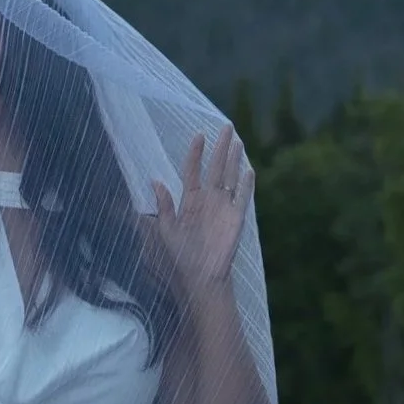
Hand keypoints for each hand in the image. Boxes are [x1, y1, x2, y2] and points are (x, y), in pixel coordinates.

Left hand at [148, 124, 252, 287]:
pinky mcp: (236, 218)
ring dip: (234, 159)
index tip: (199, 135)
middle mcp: (208, 200)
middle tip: (226, 127)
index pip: (193, 170)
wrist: (201, 277)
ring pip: (230, 177)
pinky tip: (249, 169)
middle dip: (220, 147)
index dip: (196, 153)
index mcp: (189, 200)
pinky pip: (242, 197)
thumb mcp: (166, 230)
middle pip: (215, 167)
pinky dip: (246, 184)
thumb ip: (163, 206)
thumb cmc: (180, 256)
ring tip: (238, 141)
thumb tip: (155, 181)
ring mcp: (223, 207)